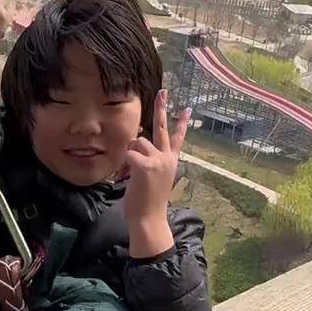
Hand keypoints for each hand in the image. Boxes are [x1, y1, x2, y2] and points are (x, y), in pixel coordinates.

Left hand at [123, 89, 188, 257]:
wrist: (150, 219)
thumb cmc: (148, 203)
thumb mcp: (152, 180)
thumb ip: (148, 162)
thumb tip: (135, 148)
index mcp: (171, 162)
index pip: (177, 139)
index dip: (182, 123)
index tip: (187, 108)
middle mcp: (167, 158)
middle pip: (162, 128)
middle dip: (162, 108)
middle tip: (163, 91)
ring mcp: (158, 161)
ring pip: (138, 141)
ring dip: (129, 154)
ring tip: (129, 173)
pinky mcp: (146, 165)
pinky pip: (129, 153)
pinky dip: (123, 164)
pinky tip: (125, 176)